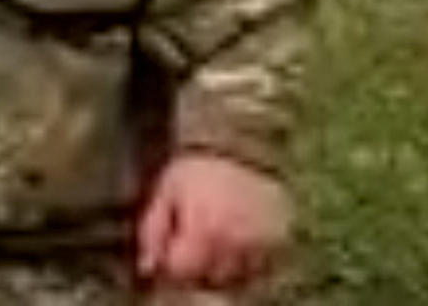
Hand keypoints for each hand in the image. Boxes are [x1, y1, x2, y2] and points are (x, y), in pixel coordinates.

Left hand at [139, 151, 292, 291]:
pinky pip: (259, 268)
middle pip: (209, 278)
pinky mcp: (280, 243)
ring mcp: (262, 244)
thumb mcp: (166, 191)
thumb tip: (147, 267)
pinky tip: (236, 238)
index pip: (183, 273)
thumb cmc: (198, 170)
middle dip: (197, 264)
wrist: (245, 149)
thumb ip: (153, 231)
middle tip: (194, 238)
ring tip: (216, 235)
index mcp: (205, 229)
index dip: (172, 263)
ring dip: (222, 263)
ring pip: (236, 276)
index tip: (172, 246)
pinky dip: (246, 260)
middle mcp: (236, 241)